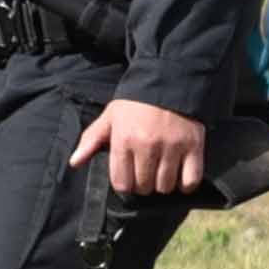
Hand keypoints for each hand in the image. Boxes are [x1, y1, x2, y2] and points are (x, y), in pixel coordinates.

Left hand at [68, 96, 205, 195]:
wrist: (169, 82)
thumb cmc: (135, 103)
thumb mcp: (109, 117)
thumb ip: (91, 140)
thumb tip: (74, 162)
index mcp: (124, 140)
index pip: (122, 182)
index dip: (125, 185)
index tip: (129, 179)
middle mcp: (147, 146)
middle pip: (144, 186)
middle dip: (143, 185)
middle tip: (145, 175)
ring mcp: (172, 147)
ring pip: (165, 186)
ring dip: (162, 185)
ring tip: (161, 175)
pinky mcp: (194, 146)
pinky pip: (191, 180)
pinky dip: (185, 185)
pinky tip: (180, 179)